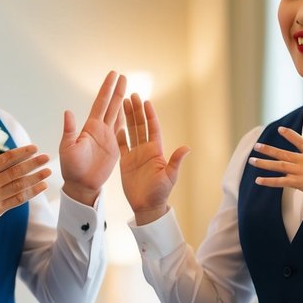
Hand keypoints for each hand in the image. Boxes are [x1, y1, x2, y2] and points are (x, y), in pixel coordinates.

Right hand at [0, 135, 51, 236]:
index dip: (22, 152)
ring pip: (19, 186)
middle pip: (16, 171)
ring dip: (35, 178)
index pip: (6, 159)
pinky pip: (18, 200)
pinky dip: (30, 193)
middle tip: (46, 157)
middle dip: (33, 163)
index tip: (34, 147)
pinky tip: (40, 187)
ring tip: (48, 172)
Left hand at [59, 71, 126, 205]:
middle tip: (122, 75)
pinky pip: (121, 130)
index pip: (101, 102)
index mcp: (90, 127)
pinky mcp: (114, 147)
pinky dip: (125, 119)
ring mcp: (107, 137)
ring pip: (117, 115)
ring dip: (122, 102)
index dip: (107, 88)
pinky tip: (128, 111)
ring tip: (127, 88)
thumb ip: (69, 131)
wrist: (81, 184)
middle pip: (111, 105)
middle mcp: (99, 129)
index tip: (113, 74)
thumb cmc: (71, 168)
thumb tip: (68, 112)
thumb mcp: (68, 148)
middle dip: (116, 90)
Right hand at [117, 93, 189, 224]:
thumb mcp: (170, 176)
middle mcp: (146, 150)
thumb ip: (175, 161)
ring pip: (131, 132)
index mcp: (156, 151)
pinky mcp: (126, 162)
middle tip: (132, 95)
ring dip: (127, 118)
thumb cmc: (160, 193)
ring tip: (123, 103)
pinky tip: (116, 125)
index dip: (149, 115)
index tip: (146, 101)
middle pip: (140, 126)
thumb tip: (186, 148)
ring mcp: (135, 155)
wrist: (147, 206)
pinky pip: (122, 146)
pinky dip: (119, 136)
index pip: (152, 128)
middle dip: (136, 111)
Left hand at [249, 126, 302, 209]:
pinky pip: (280, 181)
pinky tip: (258, 180)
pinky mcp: (301, 182)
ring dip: (263, 163)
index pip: (299, 140)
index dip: (288, 135)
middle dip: (268, 149)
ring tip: (252, 160)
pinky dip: (268, 181)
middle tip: (256, 146)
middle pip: (283, 152)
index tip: (279, 130)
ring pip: (278, 165)